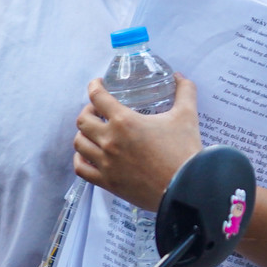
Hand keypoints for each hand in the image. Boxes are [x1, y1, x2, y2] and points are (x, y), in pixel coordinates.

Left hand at [73, 75, 202, 211]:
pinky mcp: (107, 182)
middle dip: (88, 111)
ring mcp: (106, 163)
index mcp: (124, 121)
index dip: (94, 87)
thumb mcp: (186, 117)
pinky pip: (81, 169)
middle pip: (83, 120)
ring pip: (79, 143)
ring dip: (83, 134)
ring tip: (93, 132)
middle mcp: (110, 141)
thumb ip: (184, 93)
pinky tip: (88, 155)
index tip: (97, 84)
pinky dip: (80, 159)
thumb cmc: (183, 152)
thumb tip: (180, 77)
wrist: (186, 189)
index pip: (97, 97)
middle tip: (98, 111)